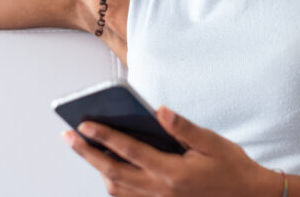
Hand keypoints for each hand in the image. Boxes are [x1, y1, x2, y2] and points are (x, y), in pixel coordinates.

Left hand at [61, 106, 279, 196]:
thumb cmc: (232, 168)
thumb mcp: (212, 142)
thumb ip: (182, 127)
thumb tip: (158, 111)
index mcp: (173, 173)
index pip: (129, 151)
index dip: (104, 136)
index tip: (84, 124)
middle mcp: (161, 191)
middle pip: (113, 172)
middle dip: (87, 153)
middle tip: (68, 137)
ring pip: (117, 189)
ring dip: (97, 170)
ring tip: (85, 149)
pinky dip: (114, 185)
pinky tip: (109, 169)